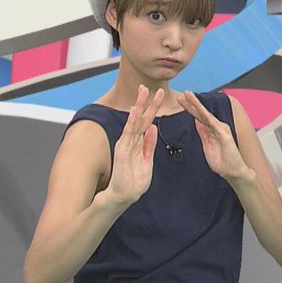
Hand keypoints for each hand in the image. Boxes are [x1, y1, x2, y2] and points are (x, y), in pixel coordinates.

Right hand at [104, 85, 163, 205]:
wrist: (124, 195)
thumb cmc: (134, 181)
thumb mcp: (147, 160)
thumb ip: (149, 144)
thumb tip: (153, 128)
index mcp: (138, 143)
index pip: (147, 122)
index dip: (152, 109)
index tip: (158, 96)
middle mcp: (131, 140)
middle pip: (141, 117)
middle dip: (147, 102)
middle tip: (151, 87)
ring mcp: (126, 143)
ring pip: (135, 121)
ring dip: (140, 105)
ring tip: (144, 91)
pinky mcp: (122, 149)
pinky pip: (129, 133)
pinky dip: (132, 120)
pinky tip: (135, 110)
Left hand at [177, 91, 251, 182]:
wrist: (233, 172)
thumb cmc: (221, 161)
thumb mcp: (207, 145)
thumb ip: (203, 132)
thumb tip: (197, 121)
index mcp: (211, 130)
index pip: (198, 117)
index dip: (190, 108)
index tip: (180, 100)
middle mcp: (216, 127)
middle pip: (201, 113)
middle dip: (192, 103)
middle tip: (183, 93)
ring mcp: (221, 130)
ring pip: (207, 115)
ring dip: (198, 106)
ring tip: (190, 97)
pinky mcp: (225, 136)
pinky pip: (214, 125)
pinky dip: (207, 117)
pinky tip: (201, 111)